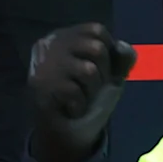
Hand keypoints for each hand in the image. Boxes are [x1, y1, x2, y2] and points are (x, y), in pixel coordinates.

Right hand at [25, 22, 135, 161]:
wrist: (64, 131)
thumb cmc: (87, 96)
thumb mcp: (110, 73)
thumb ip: (120, 58)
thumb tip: (123, 48)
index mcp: (65, 36)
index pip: (96, 30)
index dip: (109, 50)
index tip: (103, 69)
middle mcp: (50, 44)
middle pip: (96, 48)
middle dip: (103, 73)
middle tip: (91, 87)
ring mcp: (43, 64)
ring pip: (88, 70)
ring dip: (92, 91)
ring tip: (82, 97)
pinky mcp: (40, 85)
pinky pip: (75, 91)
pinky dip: (80, 105)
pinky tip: (71, 108)